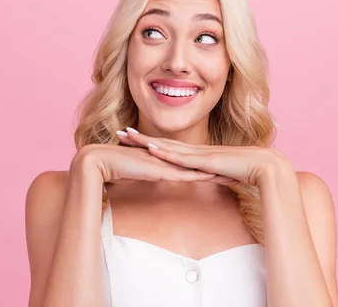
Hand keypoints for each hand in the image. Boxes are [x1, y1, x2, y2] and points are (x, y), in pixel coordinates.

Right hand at [73, 143, 234, 184]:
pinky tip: (212, 178)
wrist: (99, 160)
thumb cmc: (113, 167)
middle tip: (238, 171)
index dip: (207, 166)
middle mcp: (166, 159)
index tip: (223, 170)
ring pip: (195, 169)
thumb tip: (151, 177)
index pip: (190, 163)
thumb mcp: (135, 172)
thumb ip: (145, 173)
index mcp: (163, 160)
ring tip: (234, 177)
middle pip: (199, 164)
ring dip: (215, 173)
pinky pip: (182, 174)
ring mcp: (163, 163)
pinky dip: (198, 176)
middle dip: (219, 168)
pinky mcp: (158, 170)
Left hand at [118, 127, 290, 186]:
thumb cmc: (245, 171)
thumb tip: (201, 181)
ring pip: (166, 146)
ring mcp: (198, 154)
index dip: (147, 143)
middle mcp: (193, 150)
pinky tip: (150, 148)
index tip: (130, 140)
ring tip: (126, 138)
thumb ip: (208, 176)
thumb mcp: (219, 175)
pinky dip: (164, 152)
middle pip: (160, 142)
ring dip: (145, 142)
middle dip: (138, 138)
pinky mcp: (204, 161)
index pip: (166, 147)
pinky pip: (180, 156)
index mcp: (195, 154)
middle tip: (119, 133)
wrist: (265, 167)